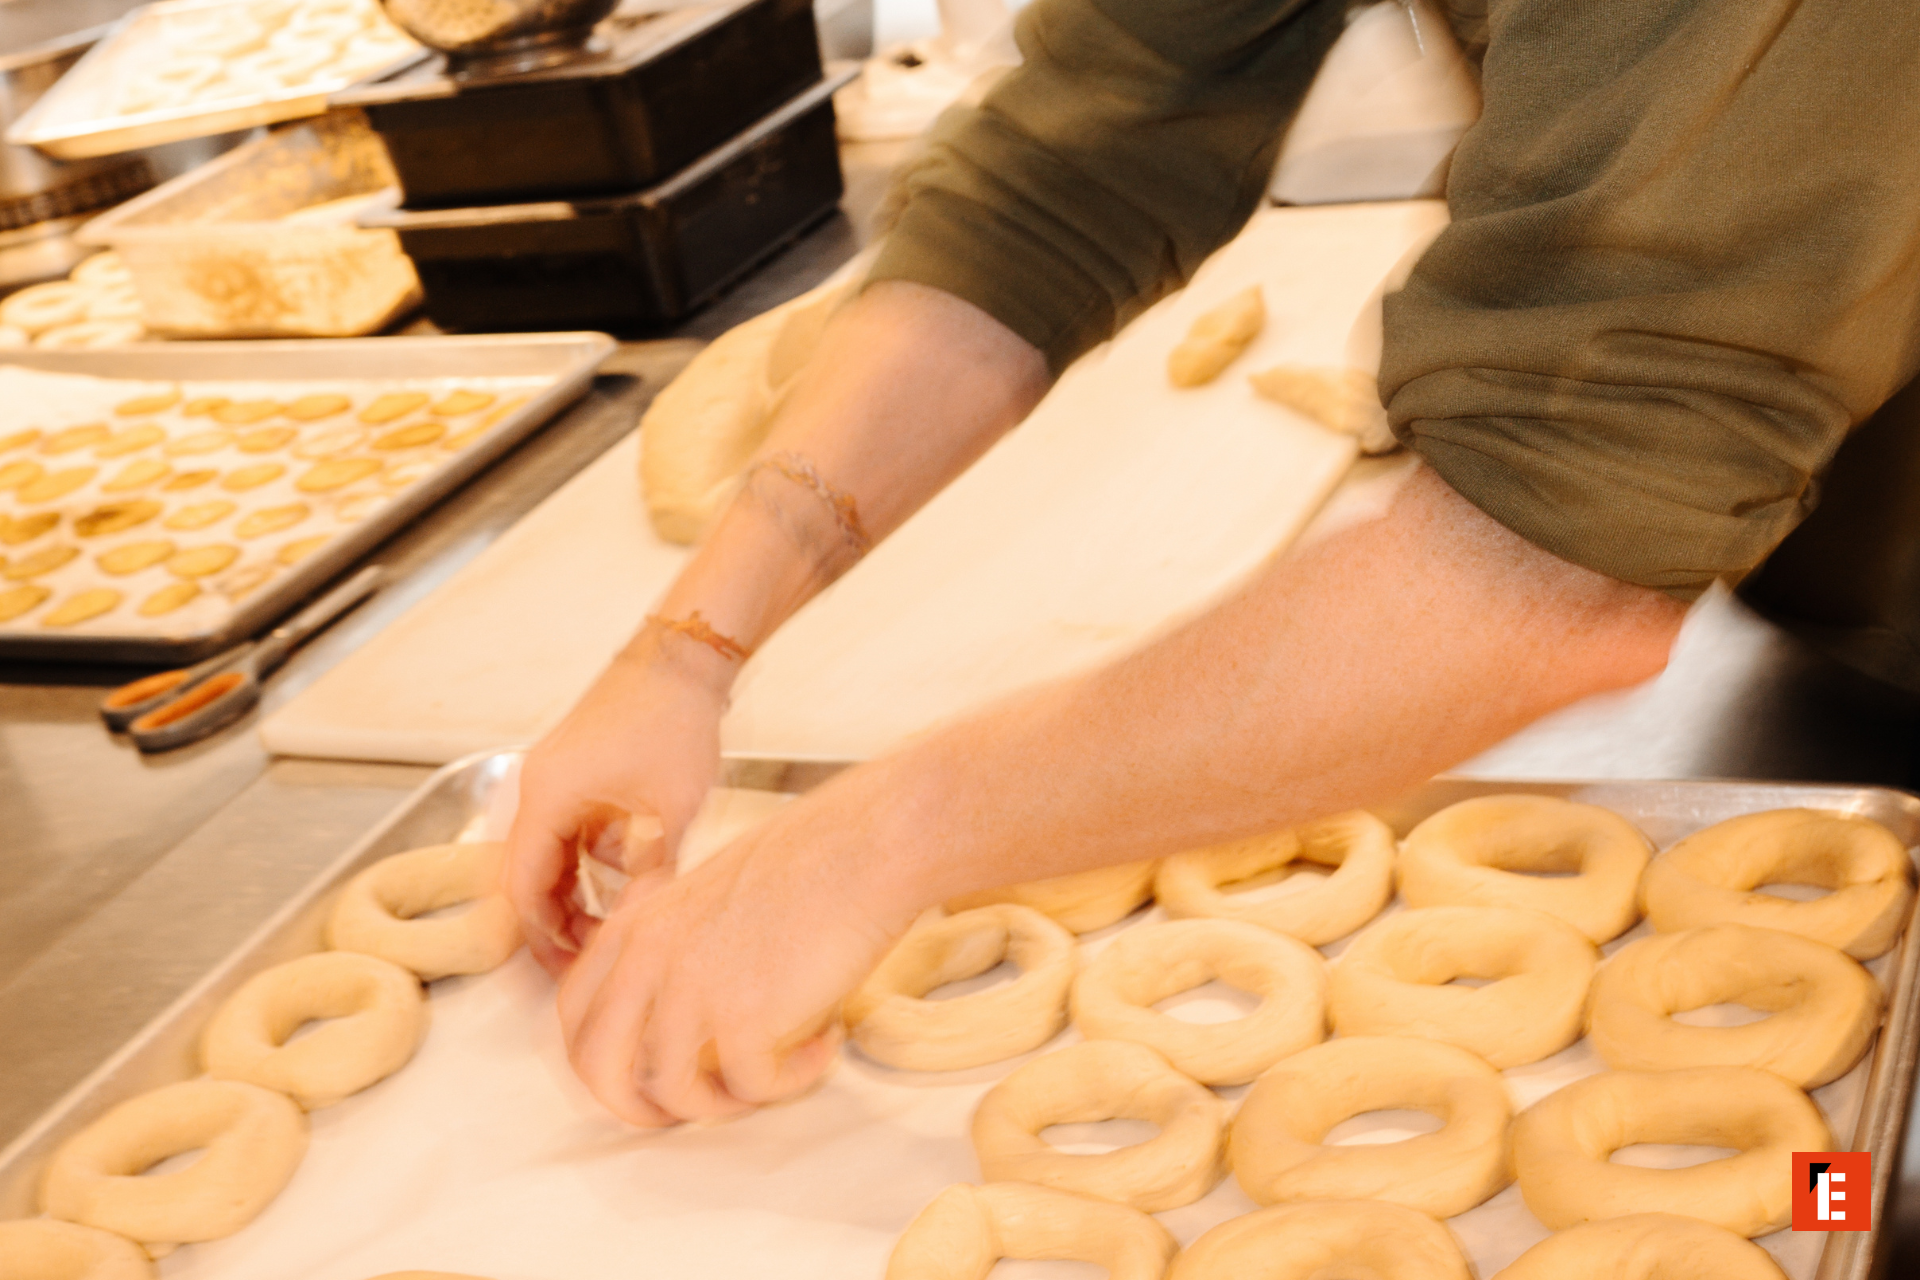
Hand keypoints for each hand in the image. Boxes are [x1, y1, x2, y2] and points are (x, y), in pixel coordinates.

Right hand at [506, 626, 734, 973]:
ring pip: (551, 853)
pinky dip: (592, 857)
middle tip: (589, 956)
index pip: (522, 888)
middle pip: (529, 874)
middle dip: (557, 920)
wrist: (686, 655)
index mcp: (546, 798)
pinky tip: (633, 871)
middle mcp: (538, 787)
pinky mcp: (578, 770)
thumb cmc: (675, 719)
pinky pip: (571, 829)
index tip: (568, 968)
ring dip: (577, 890)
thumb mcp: (671, 812)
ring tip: (615, 921)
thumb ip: (651, 875)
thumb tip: (638, 929)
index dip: (542, 937)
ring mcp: (555, 776)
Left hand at [555, 770, 916, 1125]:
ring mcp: (692, 989)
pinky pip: (749, 1087)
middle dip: (635, 1104)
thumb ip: (675, 942)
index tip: (636, 1073)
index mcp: (635, 924)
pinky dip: (788, 1083)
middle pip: (598, 1066)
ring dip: (717, 1104)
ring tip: (764, 1084)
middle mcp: (649, 958)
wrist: (864, 846)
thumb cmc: (808, 857)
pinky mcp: (745, 1017)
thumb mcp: (708, 891)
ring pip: (668, 1091)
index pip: (575, 1012)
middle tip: (683, 1112)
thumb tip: (680, 1006)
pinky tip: (821, 1051)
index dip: (600, 1057)